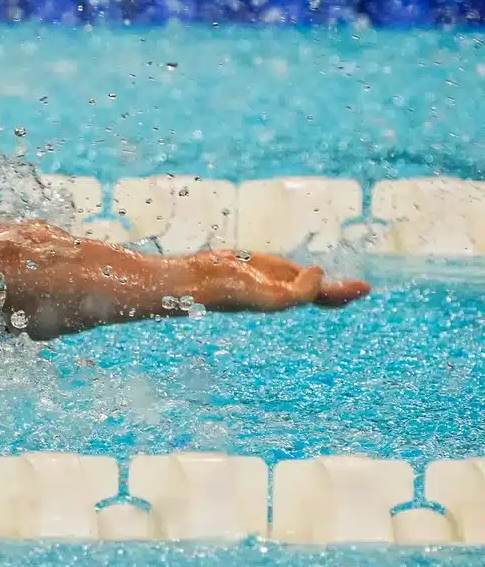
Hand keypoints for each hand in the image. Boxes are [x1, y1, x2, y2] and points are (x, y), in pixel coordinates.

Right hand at [190, 251, 370, 311]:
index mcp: (289, 299)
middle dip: (340, 290)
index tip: (365, 287)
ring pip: (303, 281)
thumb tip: (320, 274)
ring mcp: (269, 279)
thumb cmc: (236, 291)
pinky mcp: (256, 268)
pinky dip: (299, 269)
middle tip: (362, 286)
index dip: (345, 293)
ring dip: (322, 281)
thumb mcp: (275, 297)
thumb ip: (302, 291)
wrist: (200, 281)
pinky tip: (303, 267)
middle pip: (319, 293)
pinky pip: (284, 268)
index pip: (324, 297)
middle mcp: (282, 291)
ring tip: (336, 279)